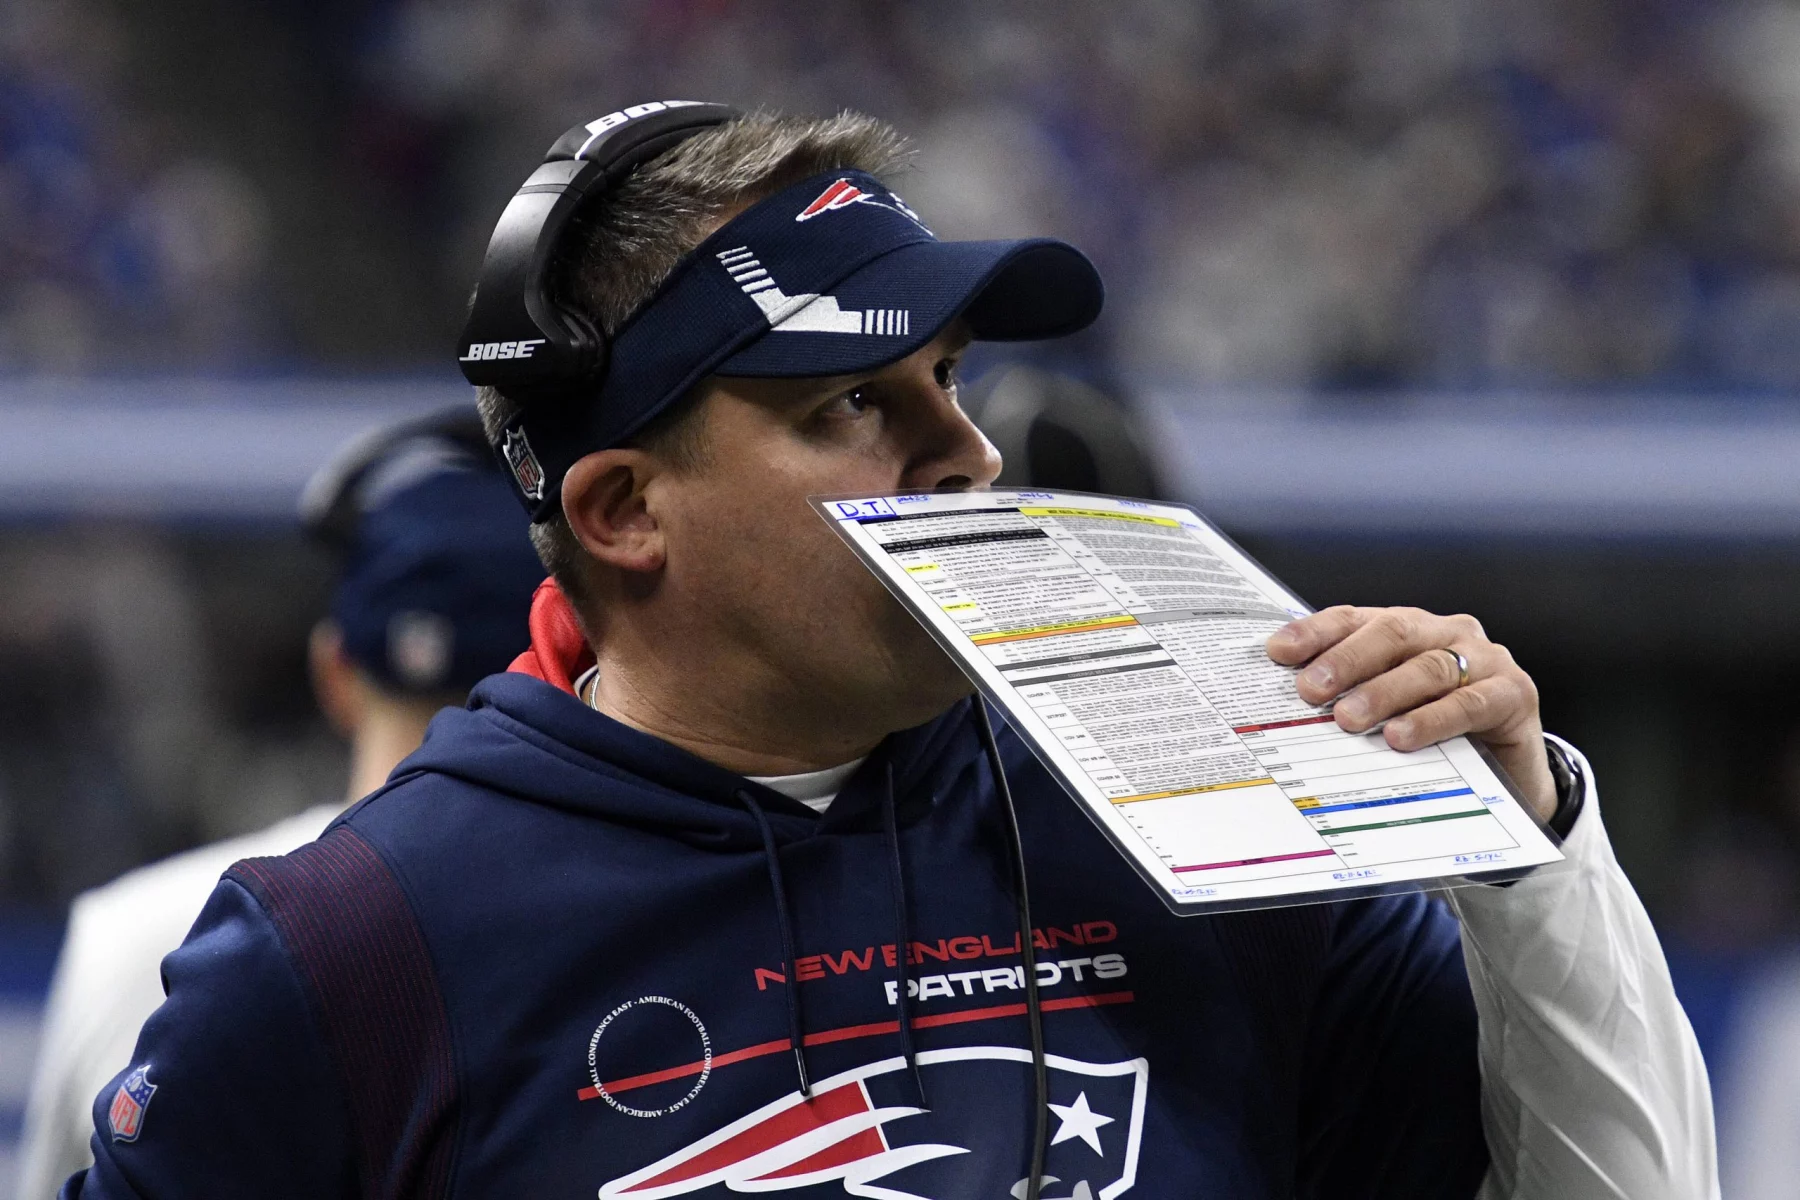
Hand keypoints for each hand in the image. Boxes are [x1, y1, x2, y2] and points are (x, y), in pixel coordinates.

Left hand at [1265, 606, 1556, 821]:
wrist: (1511, 773)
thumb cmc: (1442, 735)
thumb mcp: (1391, 712)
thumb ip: (1350, 697)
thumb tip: (1292, 706)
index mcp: (1409, 630)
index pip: (1355, 619)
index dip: (1316, 632)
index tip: (1279, 652)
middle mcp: (1445, 634)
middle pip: (1392, 633)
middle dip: (1347, 660)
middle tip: (1311, 690)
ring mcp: (1485, 659)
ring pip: (1428, 667)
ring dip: (1384, 692)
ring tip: (1349, 718)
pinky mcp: (1514, 693)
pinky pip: (1469, 703)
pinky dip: (1432, 719)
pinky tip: (1402, 737)